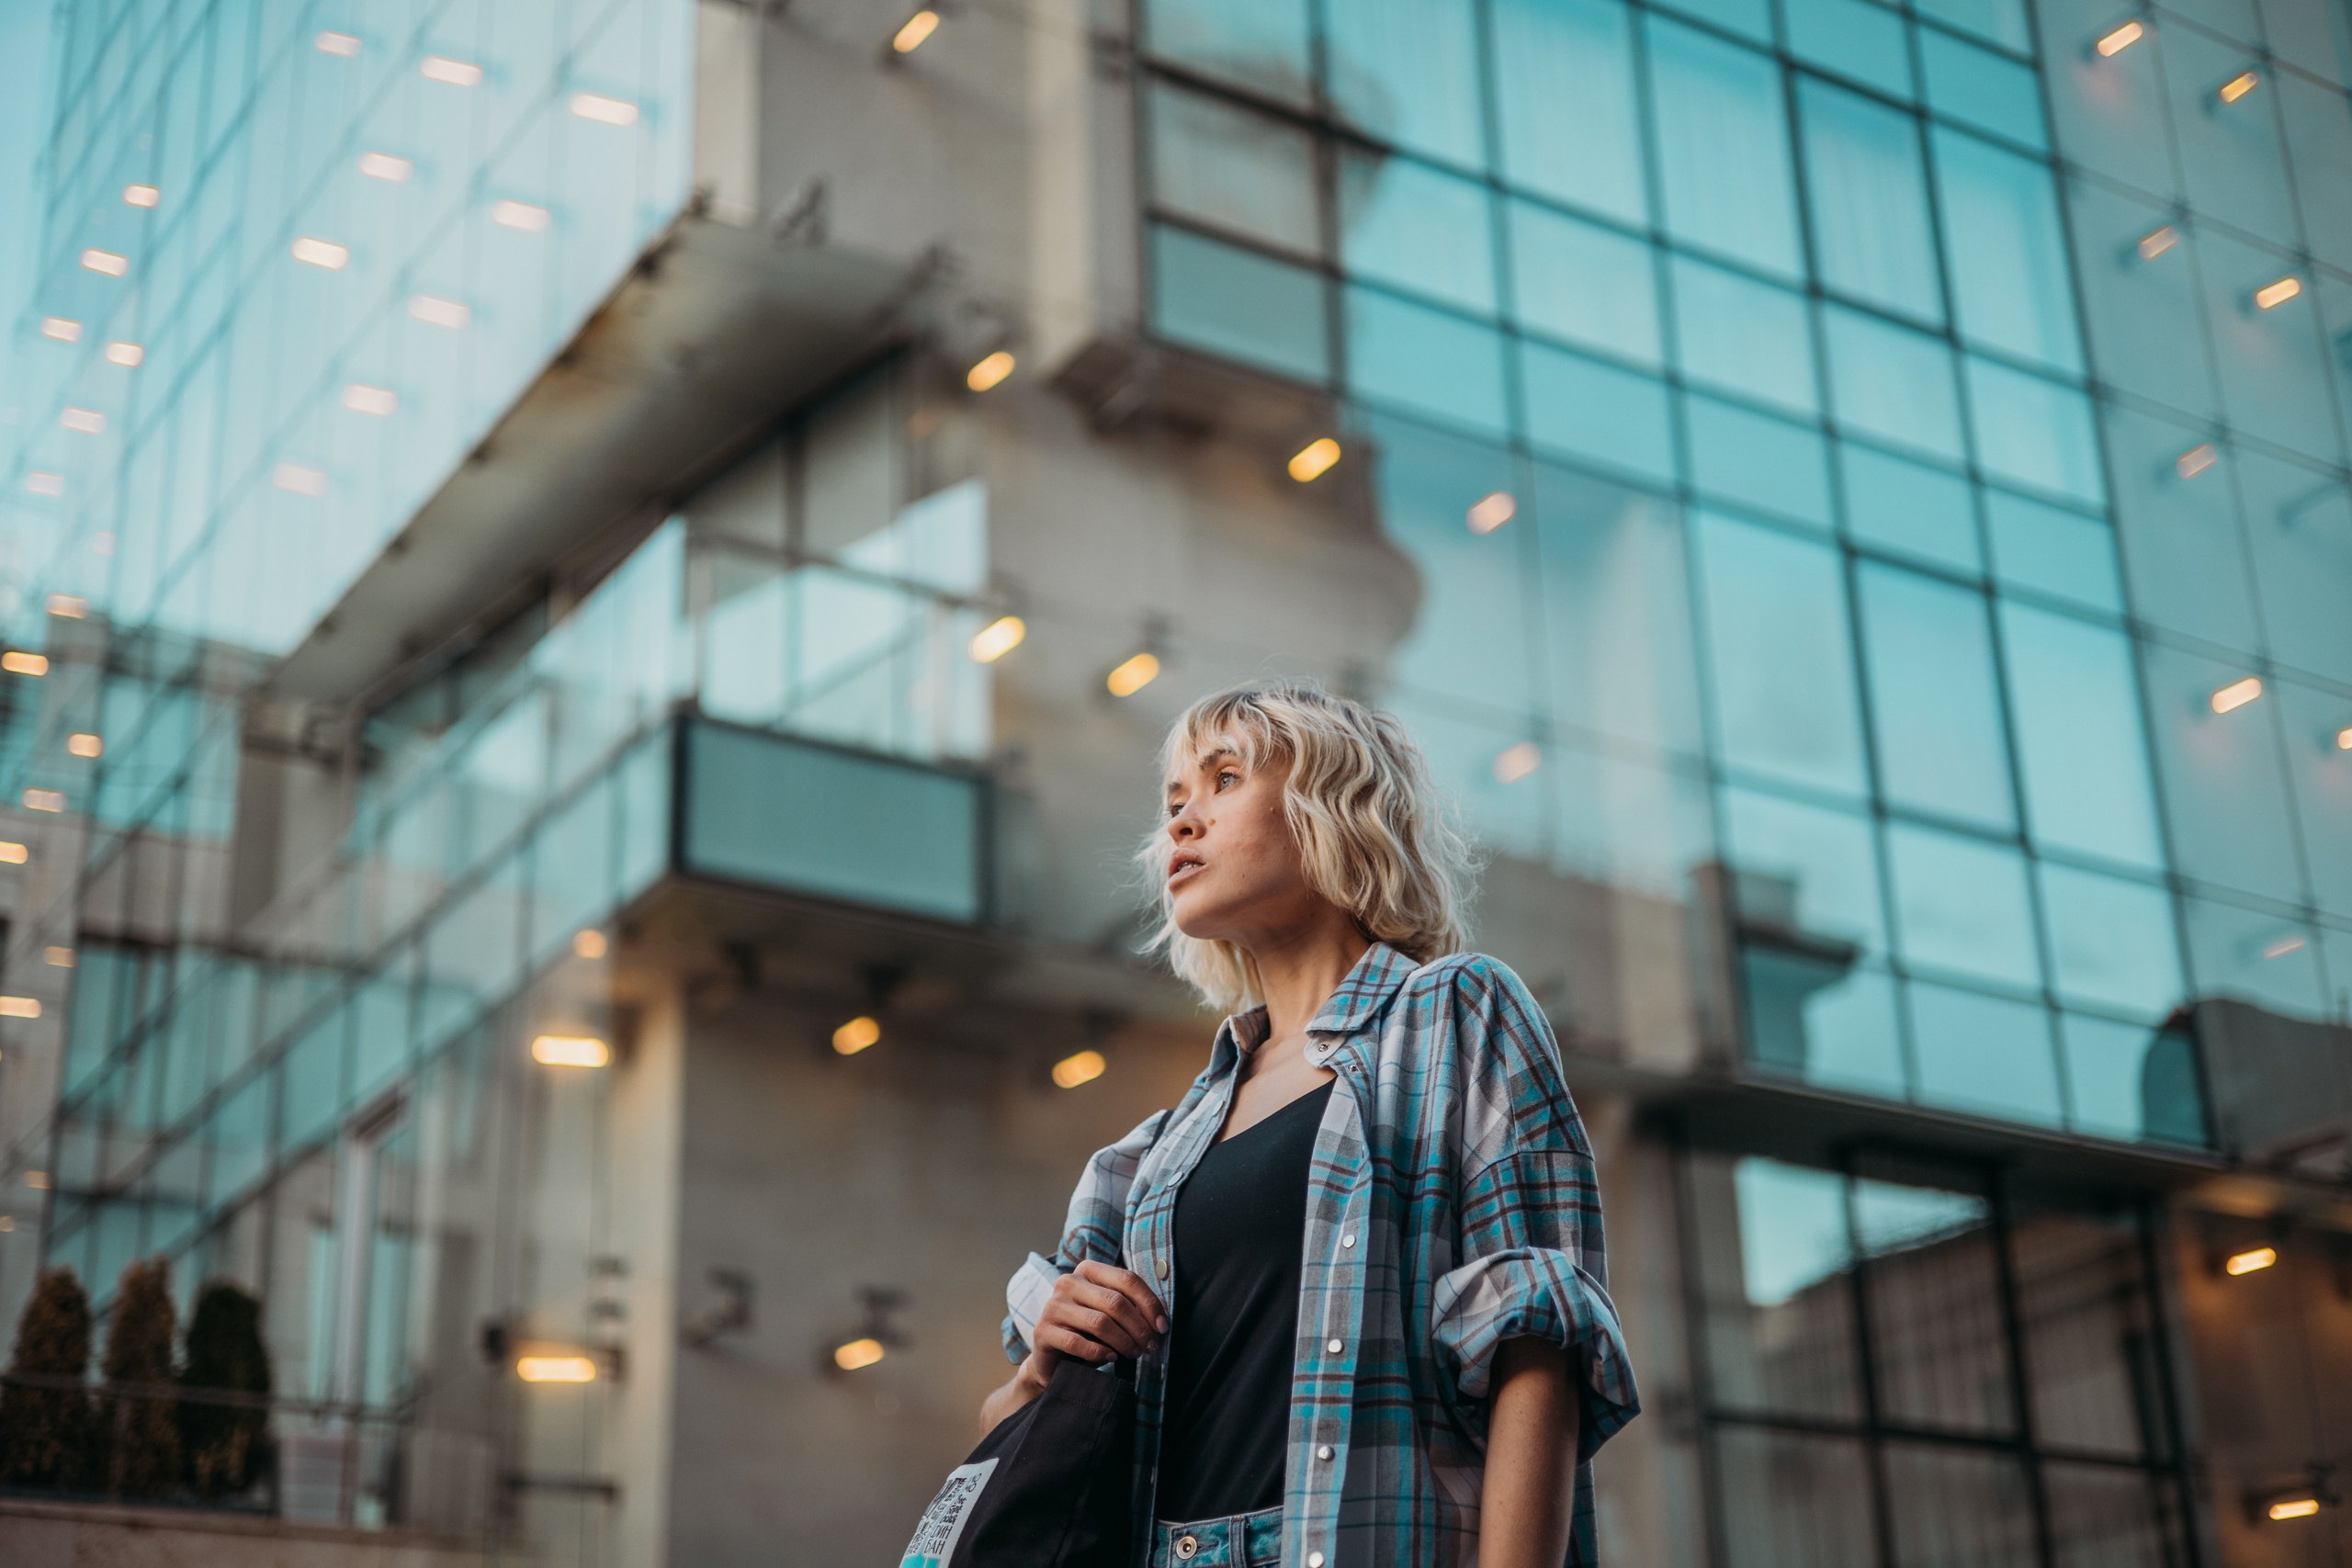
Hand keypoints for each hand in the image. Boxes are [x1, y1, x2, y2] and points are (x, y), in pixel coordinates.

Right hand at [1026, 1259, 1166, 1373]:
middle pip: (1115, 1302)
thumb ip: (1132, 1307)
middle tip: (1149, 1346)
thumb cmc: (1089, 1333)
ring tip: (1134, 1353)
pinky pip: (1077, 1343)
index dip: (1149, 1303)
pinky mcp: (1043, 1330)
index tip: (1162, 1327)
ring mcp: (1053, 1305)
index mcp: (1088, 1270)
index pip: (1127, 1279)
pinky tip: (1110, 1358)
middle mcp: (1068, 1282)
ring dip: (1123, 1342)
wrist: (1054, 1360)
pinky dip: (1099, 1353)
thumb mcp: (1111, 1314)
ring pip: (1099, 1323)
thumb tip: (1161, 1317)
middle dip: (1139, 1327)